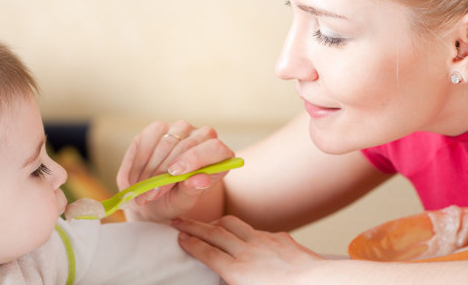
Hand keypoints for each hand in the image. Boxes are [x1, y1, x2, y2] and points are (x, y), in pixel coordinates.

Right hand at [116, 120, 233, 220]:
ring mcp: (180, 129)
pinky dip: (139, 163)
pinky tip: (137, 179)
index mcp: (218, 155)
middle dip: (164, 172)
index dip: (195, 158)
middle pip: (186, 145)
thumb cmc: (175, 199)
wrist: (154, 196)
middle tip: (151, 195)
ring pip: (164, 144)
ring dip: (149, 171)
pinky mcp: (158, 128)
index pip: (214, 148)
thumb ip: (192, 191)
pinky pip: (147, 141)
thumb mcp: (184, 202)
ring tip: (142, 192)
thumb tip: (200, 180)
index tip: (174, 173)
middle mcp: (202, 136)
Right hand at [171, 215, 324, 284]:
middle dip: (193, 226)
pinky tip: (246, 236)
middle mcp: (248, 252)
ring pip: (233, 224)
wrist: (322, 283)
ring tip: (208, 223)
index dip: (190, 243)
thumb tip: (222, 277)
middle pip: (214, 233)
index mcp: (238, 271)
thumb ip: (231, 283)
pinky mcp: (281, 238)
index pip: (207, 252)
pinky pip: (257, 231)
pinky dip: (244, 230)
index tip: (178, 236)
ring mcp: (265, 241)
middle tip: (178, 220)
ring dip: (217, 222)